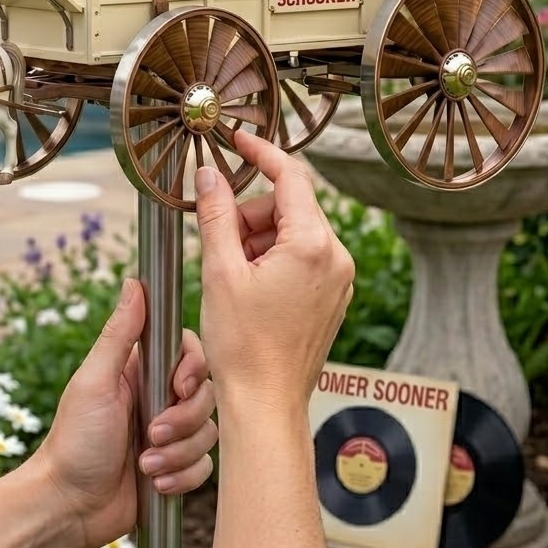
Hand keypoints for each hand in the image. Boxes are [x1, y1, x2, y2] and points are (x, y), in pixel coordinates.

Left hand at [35, 278, 216, 547]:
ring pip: (208, 432)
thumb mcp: (94, 381)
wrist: (68, 506)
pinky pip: (204, 467)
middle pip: (206, 394)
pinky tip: (155, 483)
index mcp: (142, 371)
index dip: (194, 369)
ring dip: (178, 454)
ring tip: (145, 466)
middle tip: (150, 435)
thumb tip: (133, 283)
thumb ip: (119, 333)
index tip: (178, 387)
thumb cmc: (73, 440)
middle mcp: (160, 398)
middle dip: (183, 421)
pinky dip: (182, 477)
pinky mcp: (175, 467)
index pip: (191, 353)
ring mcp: (169, 434)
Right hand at [195, 129, 354, 409]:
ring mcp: (339, 279)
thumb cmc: (243, 347)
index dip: (260, 153)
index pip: (290, 176)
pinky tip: (248, 287)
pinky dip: (272, 259)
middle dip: (249, 214)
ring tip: (231, 276)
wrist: (265, 405)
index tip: (237, 141)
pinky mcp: (333, 296)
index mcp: (312, 245)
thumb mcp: (219, 271)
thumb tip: (208, 175)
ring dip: (258, 239)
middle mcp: (336, 257)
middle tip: (218, 242)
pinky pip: (302, 257)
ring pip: (293, 232)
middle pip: (288, 206)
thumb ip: (215, 214)